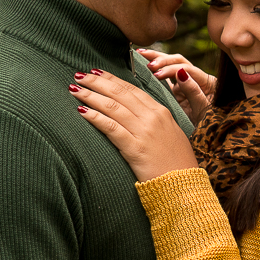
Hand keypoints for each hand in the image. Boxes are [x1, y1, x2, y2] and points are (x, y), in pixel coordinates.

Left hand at [70, 71, 198, 181]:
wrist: (184, 185)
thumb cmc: (177, 162)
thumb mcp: (171, 134)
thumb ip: (155, 121)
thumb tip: (136, 112)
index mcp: (161, 112)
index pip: (132, 89)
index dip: (112, 79)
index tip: (97, 73)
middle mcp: (153, 117)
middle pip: (120, 93)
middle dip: (97, 82)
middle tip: (80, 75)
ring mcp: (144, 132)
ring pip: (113, 107)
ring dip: (91, 96)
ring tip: (75, 90)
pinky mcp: (135, 148)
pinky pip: (111, 128)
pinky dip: (95, 117)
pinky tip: (82, 111)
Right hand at [136, 48, 215, 122]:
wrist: (211, 135)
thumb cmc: (211, 122)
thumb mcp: (203, 108)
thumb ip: (193, 90)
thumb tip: (180, 72)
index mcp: (206, 81)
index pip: (185, 68)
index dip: (170, 69)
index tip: (156, 74)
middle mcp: (195, 79)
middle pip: (178, 62)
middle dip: (161, 59)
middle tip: (146, 61)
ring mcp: (185, 85)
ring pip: (170, 66)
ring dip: (156, 60)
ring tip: (140, 54)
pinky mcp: (177, 92)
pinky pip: (165, 79)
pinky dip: (154, 72)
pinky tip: (142, 67)